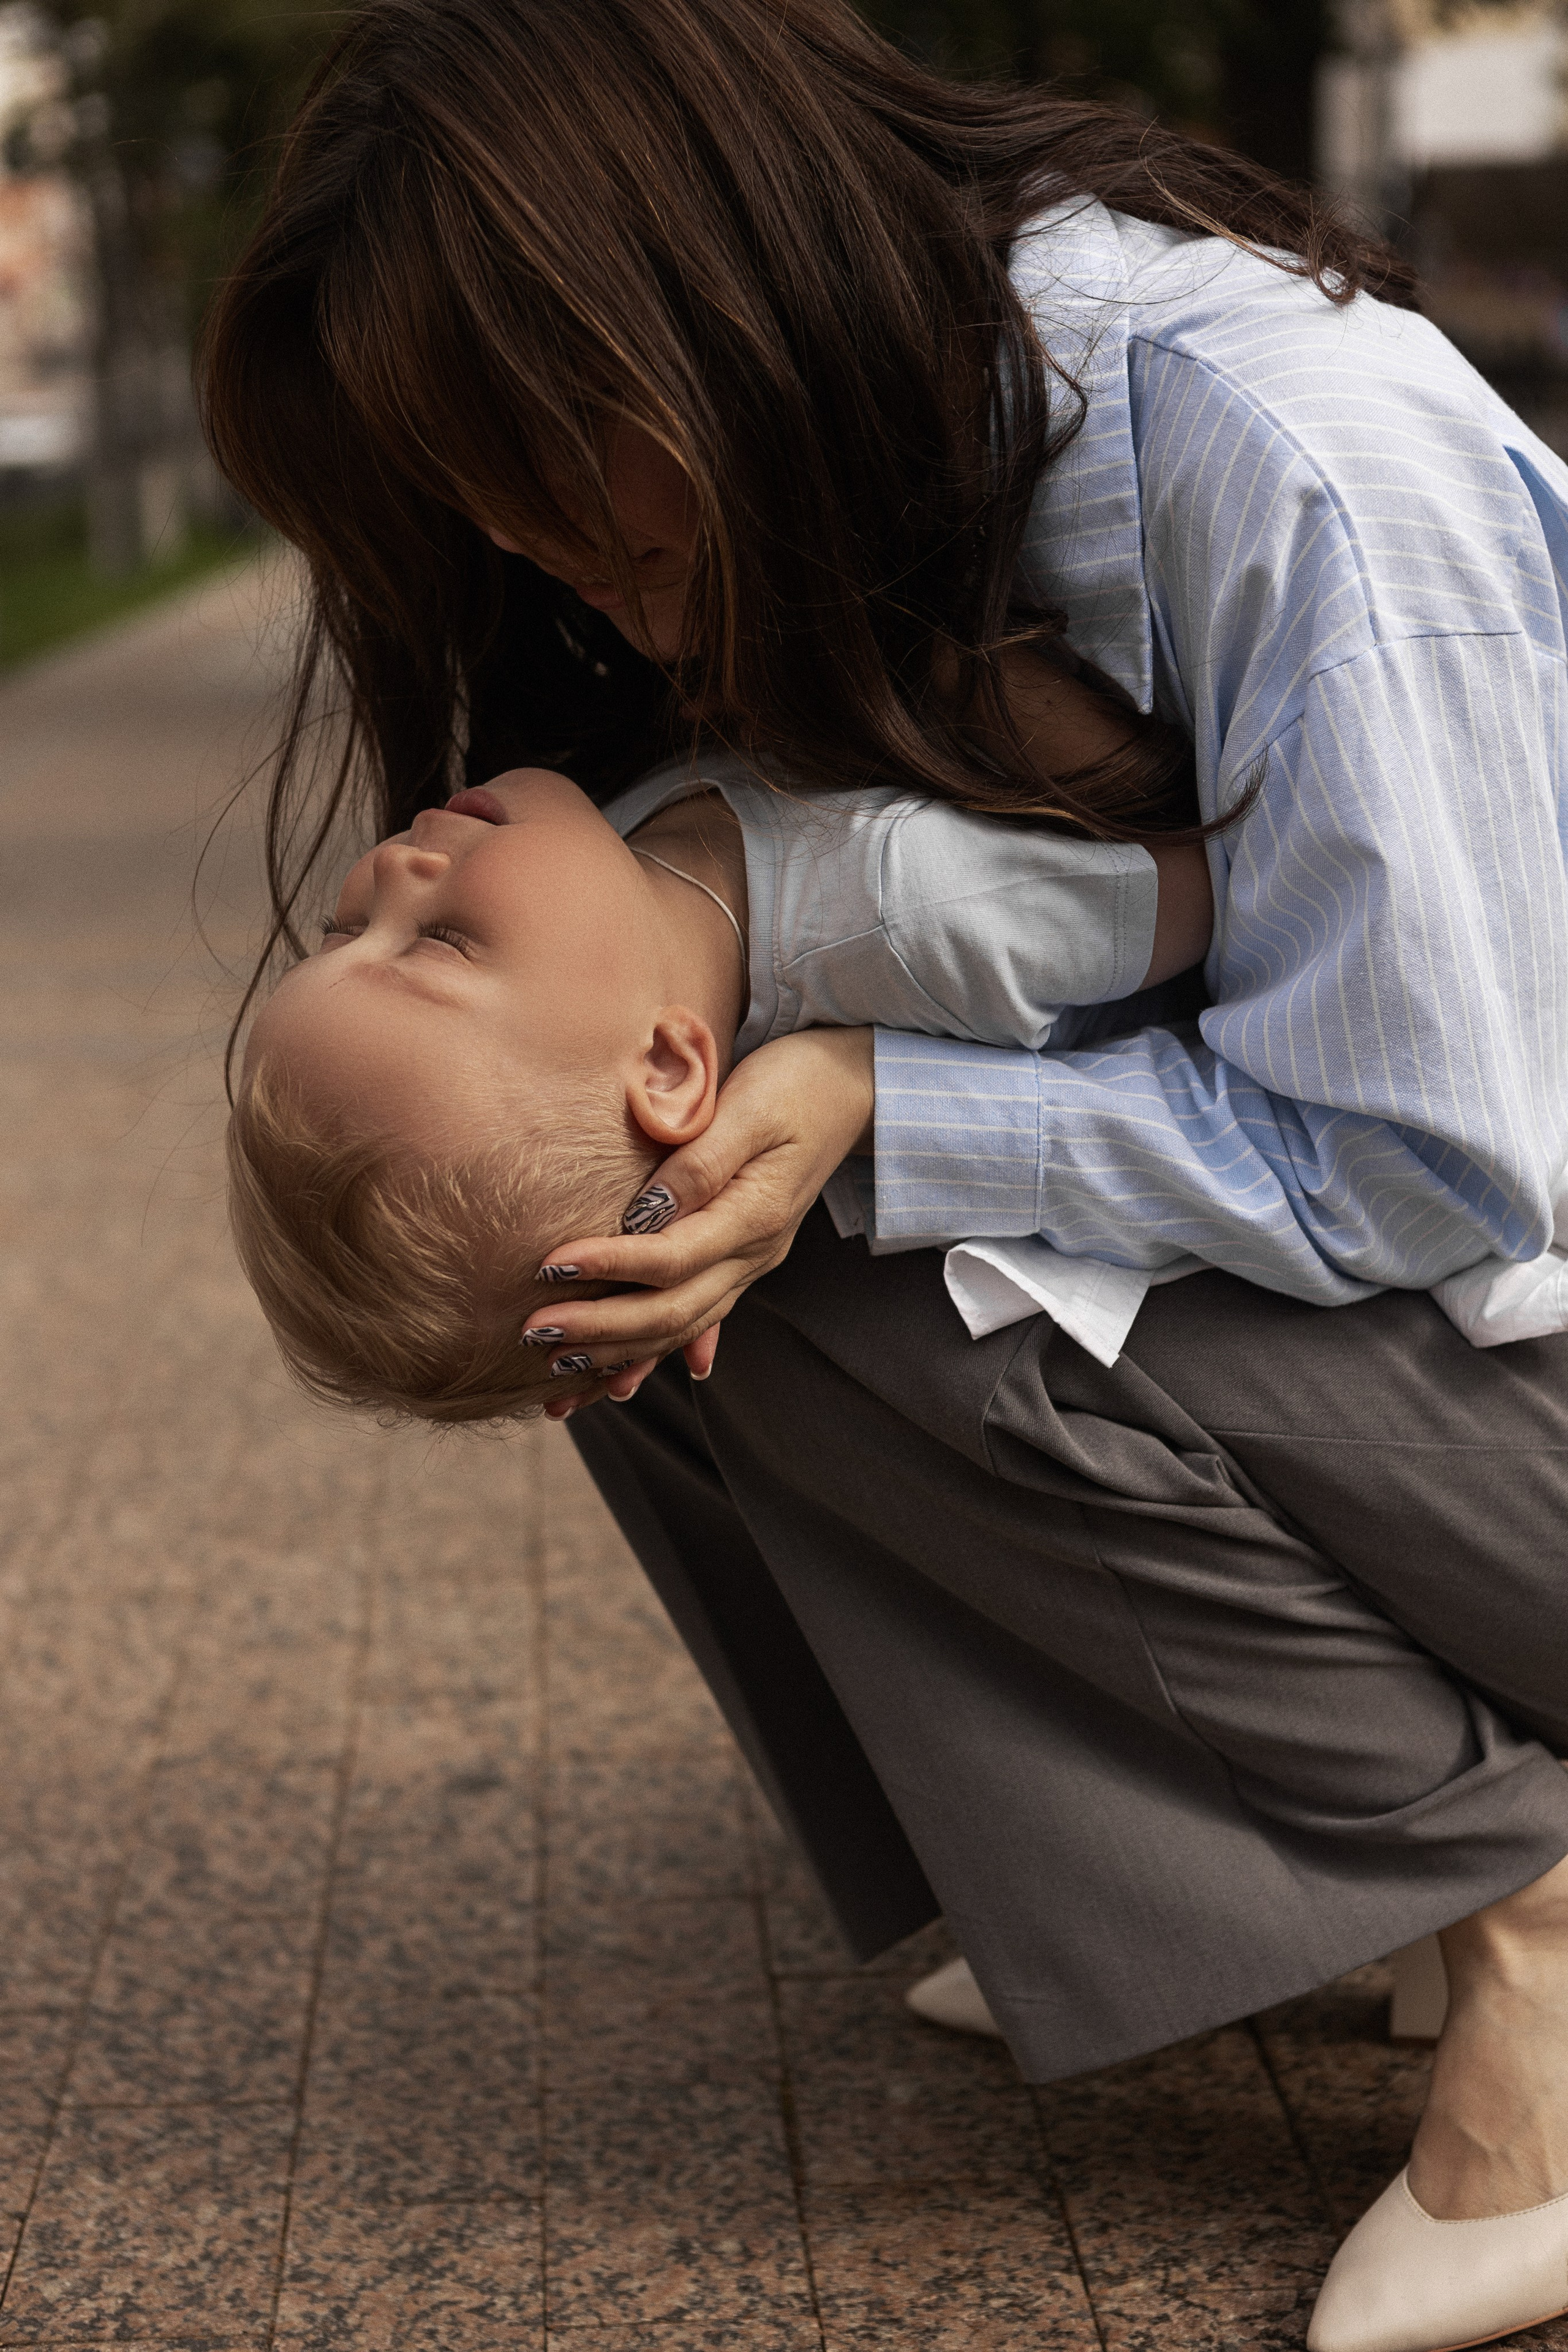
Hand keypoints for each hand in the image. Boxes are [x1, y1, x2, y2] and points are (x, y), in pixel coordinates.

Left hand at [527, 1026, 874, 1417]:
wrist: (852, 1091)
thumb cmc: (795, 1083)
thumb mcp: (749, 1107)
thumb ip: (700, 1160)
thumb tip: (646, 1209)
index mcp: (755, 1215)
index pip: (671, 1258)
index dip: (609, 1266)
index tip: (549, 1266)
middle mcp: (754, 1253)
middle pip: (672, 1310)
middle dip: (600, 1328)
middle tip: (533, 1331)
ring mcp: (750, 1264)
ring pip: (681, 1327)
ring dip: (618, 1353)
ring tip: (555, 1373)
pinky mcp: (739, 1261)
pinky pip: (695, 1319)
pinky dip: (653, 1353)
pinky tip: (619, 1383)